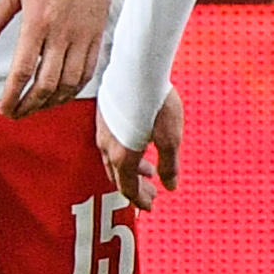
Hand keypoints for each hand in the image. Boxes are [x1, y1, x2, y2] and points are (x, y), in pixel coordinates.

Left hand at [0, 0, 125, 116]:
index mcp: (38, 21)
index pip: (23, 70)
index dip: (12, 95)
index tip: (3, 108)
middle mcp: (62, 33)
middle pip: (46, 84)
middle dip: (28, 106)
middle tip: (15, 114)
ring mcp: (82, 36)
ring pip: (68, 84)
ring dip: (50, 103)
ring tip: (35, 107)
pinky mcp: (97, 36)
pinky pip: (86, 73)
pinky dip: (72, 90)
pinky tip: (59, 94)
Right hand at [96, 89, 181, 208]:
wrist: (137, 68)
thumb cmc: (155, 103)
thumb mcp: (170, 138)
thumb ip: (169, 165)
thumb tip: (171, 186)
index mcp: (123, 157)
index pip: (127, 188)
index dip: (140, 200)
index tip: (150, 206)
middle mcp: (108, 147)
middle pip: (118, 176)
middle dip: (135, 187)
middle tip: (151, 192)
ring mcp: (103, 130)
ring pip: (114, 159)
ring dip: (132, 169)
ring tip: (149, 169)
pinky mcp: (103, 114)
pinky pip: (112, 143)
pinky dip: (125, 152)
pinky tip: (138, 142)